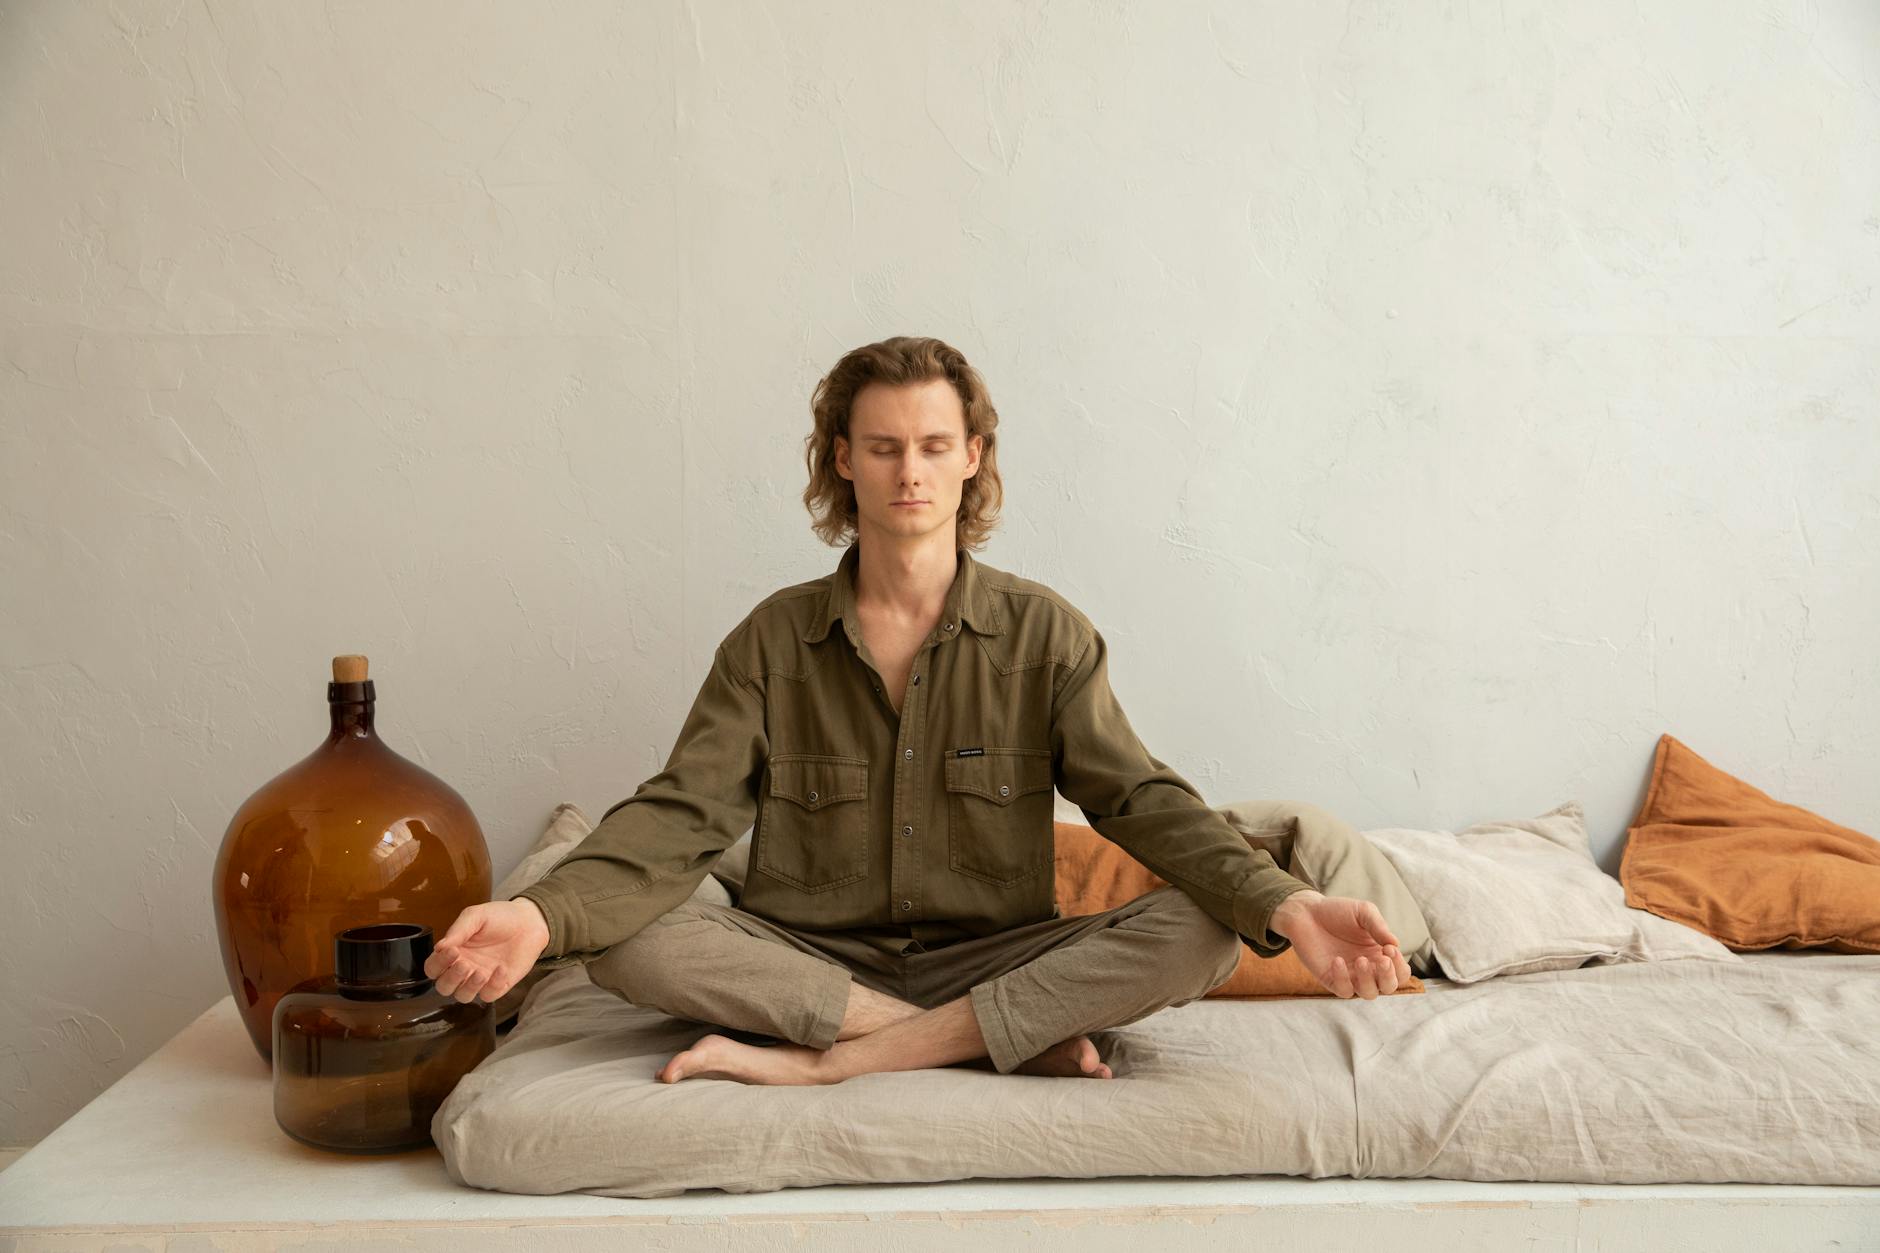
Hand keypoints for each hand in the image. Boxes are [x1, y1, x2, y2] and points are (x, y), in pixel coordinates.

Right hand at [424, 898, 551, 1003]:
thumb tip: (439, 947)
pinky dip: (493, 986)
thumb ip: (458, 930)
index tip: (452, 951)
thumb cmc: (499, 917)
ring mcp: (481, 979)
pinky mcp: (499, 985)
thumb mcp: (476, 916)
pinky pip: (489, 995)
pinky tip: (501, 969)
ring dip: (469, 987)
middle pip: (444, 987)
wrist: (529, 921)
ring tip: (480, 972)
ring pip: (463, 996)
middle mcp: (463, 968)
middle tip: (464, 964)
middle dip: (451, 979)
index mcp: (453, 952)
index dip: (438, 964)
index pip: (433, 968)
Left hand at [1269, 890, 1410, 1000]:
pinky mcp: (1331, 979)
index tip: (1389, 948)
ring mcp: (1350, 976)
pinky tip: (1337, 960)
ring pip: (1368, 993)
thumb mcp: (1363, 912)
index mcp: (1380, 954)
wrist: (1307, 912)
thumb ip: (1379, 926)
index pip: (1400, 972)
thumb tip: (1395, 944)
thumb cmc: (1337, 911)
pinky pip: (1343, 990)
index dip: (1399, 965)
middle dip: (1388, 977)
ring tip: (1360, 960)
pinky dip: (1343, 979)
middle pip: (1388, 987)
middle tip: (1382, 960)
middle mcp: (1368, 969)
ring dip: (1368, 980)